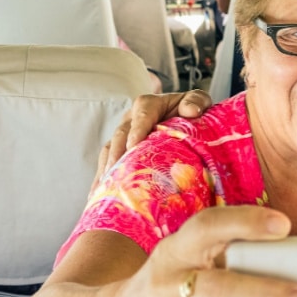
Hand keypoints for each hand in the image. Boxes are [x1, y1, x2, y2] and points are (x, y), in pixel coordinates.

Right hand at [91, 90, 213, 193]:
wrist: (187, 119)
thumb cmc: (192, 110)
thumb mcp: (199, 102)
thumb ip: (196, 101)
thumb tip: (191, 110)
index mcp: (150, 105)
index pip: (142, 114)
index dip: (137, 129)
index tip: (133, 145)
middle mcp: (132, 119)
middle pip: (121, 134)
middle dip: (118, 153)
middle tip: (115, 172)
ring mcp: (124, 135)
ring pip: (110, 150)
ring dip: (106, 168)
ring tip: (104, 188)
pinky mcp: (120, 150)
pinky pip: (108, 162)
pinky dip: (102, 178)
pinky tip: (98, 195)